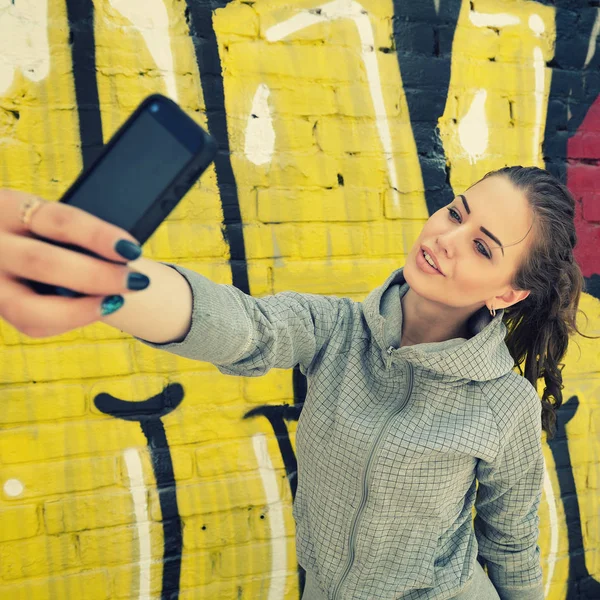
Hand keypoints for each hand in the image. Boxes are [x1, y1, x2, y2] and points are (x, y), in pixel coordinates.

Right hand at [0, 189, 149, 337]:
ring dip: (80, 309)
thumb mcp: (46, 217)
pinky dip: (68, 321)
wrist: (5, 246)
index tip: (132, 249)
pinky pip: (31, 324)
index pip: (58, 219)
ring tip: (116, 301)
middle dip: (96, 276)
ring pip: (27, 307)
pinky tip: (95, 309)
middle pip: (42, 262)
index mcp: (9, 207)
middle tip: (136, 281)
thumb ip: (73, 233)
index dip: (98, 236)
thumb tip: (122, 256)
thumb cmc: (41, 231)